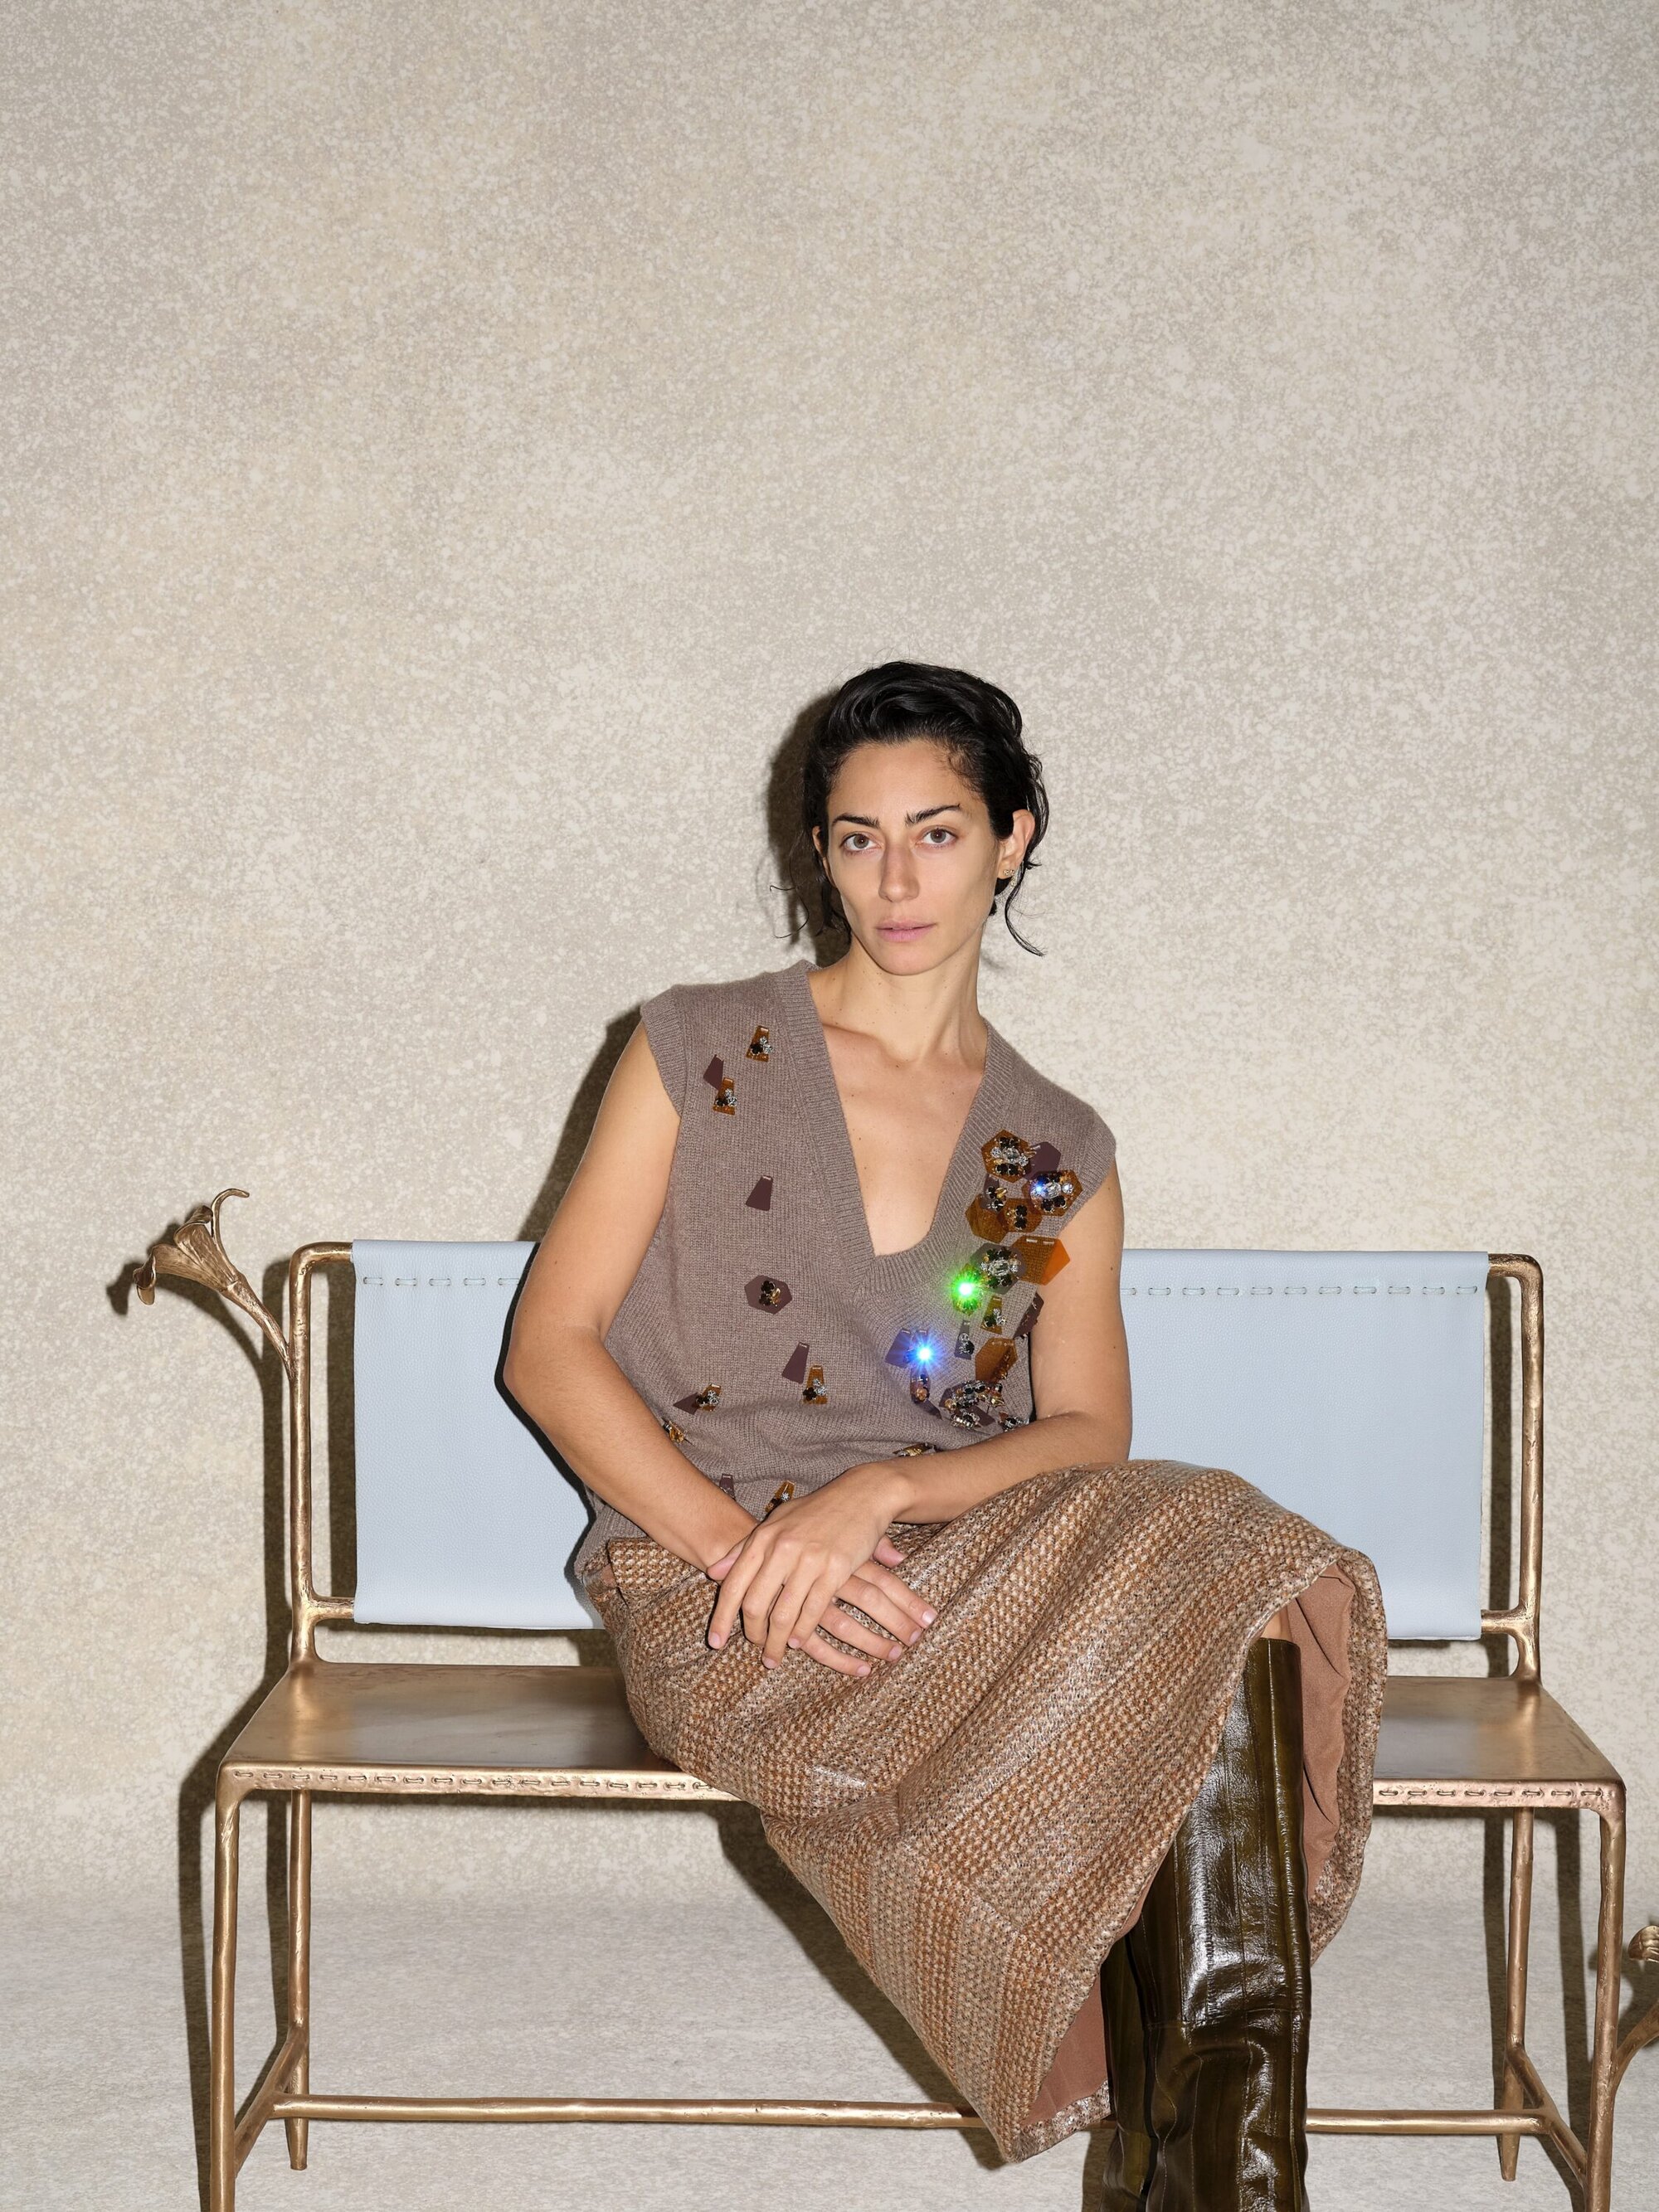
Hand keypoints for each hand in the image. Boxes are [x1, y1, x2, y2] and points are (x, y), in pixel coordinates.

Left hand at [705, 1465, 935, 1675]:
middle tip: (756, 1649)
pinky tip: (798, 1641)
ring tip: (775, 1655)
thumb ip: (743, 1548)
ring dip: (777, 1641)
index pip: (733, 1585)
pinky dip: (802, 1631)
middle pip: (755, 1604)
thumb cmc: (816, 1511)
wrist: (861, 1495)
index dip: (722, 1617)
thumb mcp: (776, 1523)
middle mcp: (781, 1548)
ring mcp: (808, 1560)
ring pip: (783, 1613)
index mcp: (763, 1537)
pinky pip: (812, 1610)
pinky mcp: (834, 1569)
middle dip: (753, 1633)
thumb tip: (713, 1572)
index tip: (715, 1642)